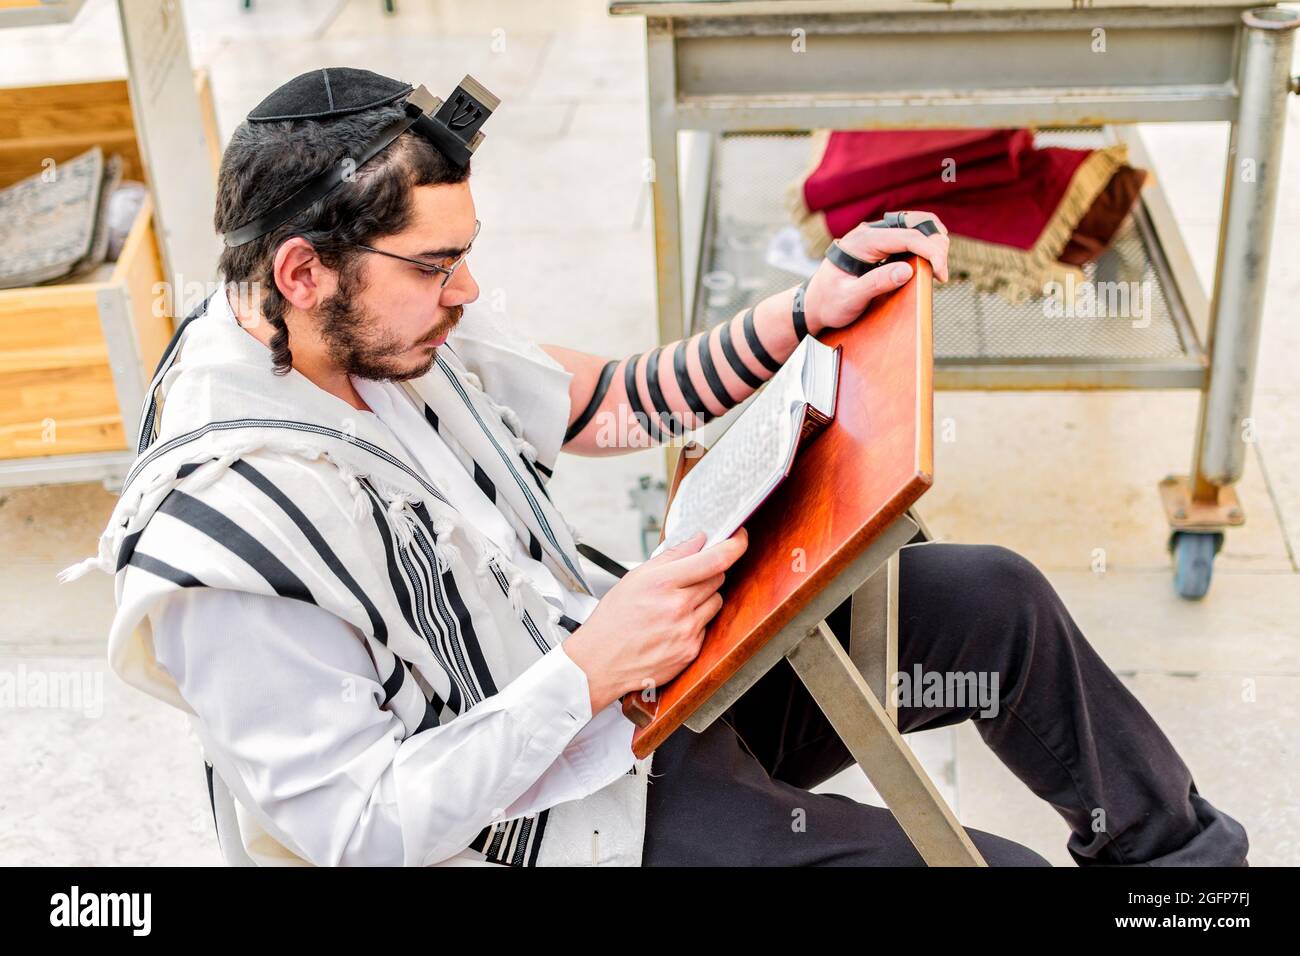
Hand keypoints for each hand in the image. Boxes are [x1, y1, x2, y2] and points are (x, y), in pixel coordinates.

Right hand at [563, 527, 748, 713]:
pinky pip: (707, 626)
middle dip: (707, 573)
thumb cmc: (614, 620)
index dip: (734, 545)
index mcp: (663, 583)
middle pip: (717, 578)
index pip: (714, 560)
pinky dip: (695, 622)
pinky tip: (673, 625)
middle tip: (687, 578)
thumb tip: (699, 540)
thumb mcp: (636, 577)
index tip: (739, 538)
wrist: (601, 662)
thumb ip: (672, 556)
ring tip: (675, 605)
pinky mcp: (691, 651)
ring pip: (715, 602)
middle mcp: (678, 607)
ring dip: (703, 598)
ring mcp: (687, 631)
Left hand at [805, 210, 949, 333]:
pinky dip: (925, 247)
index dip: (930, 252)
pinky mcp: (883, 245)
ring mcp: (877, 236)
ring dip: (933, 244)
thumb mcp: (849, 298)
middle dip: (936, 245)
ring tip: (937, 269)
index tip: (941, 274)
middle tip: (941, 274)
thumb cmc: (828, 302)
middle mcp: (871, 232)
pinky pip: (910, 238)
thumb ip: (875, 284)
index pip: (906, 237)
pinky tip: (928, 265)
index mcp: (863, 240)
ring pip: (916, 227)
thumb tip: (906, 271)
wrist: (814, 304)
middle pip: (916, 225)